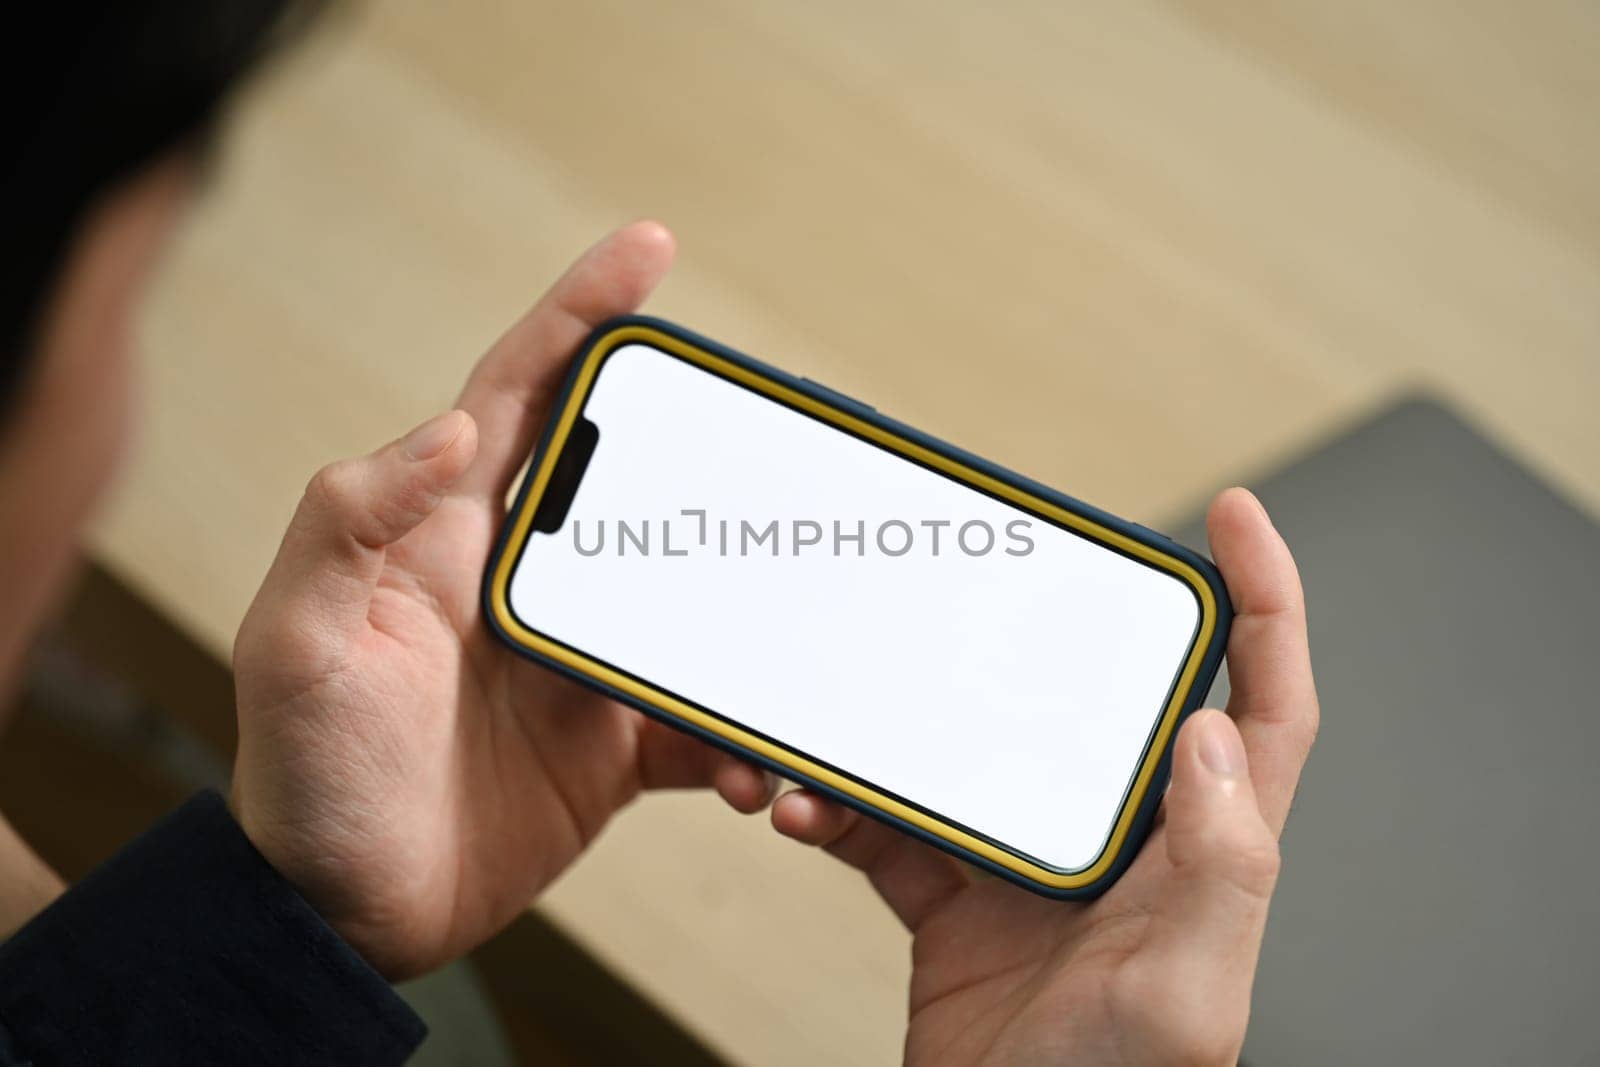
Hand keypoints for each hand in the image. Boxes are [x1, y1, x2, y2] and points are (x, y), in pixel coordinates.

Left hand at [230, 222, 772, 978]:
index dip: (582, 312)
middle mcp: (524, 579)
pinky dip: (737, 733)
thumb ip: (351, 523)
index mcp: (449, 533)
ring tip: (794, 619)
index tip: (650, 248)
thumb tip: (449, 427)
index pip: (521, 393)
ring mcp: (577, 658)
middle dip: (702, 441)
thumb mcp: (299, 637)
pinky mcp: (611, 741)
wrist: (346, 914)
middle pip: (630, 477)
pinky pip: (698, 716)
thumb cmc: (306, 772)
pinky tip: (760, 761)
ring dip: (745, 607)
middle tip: (778, 429)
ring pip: (685, 596)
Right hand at [770, 489, 1316, 1064]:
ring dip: (901, 729)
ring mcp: (1031, 861)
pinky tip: (801, 806)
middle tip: (999, 571)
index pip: (1259, 700)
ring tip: (843, 724)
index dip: (1266, 599)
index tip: (1236, 515)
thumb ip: (1218, 865)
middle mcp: (1122, 840)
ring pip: (971, 747)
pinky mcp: (954, 892)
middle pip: (1098, 695)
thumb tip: (1209, 727)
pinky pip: (890, 822)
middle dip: (1050, 627)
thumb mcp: (1187, 993)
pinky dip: (839, 808)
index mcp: (1202, 848)